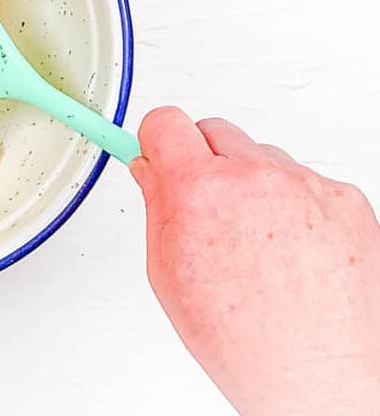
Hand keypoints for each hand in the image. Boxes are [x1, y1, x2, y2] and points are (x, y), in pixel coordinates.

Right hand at [132, 107, 379, 415]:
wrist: (321, 376)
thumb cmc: (247, 339)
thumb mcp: (169, 274)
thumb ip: (158, 208)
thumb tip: (153, 173)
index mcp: (199, 192)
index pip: (165, 122)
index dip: (157, 140)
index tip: (157, 151)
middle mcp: (254, 177)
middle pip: (215, 131)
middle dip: (203, 161)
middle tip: (205, 204)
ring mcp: (306, 185)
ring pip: (262, 158)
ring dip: (252, 185)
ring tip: (255, 244)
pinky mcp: (346, 199)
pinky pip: (306, 183)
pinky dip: (295, 207)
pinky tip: (290, 251)